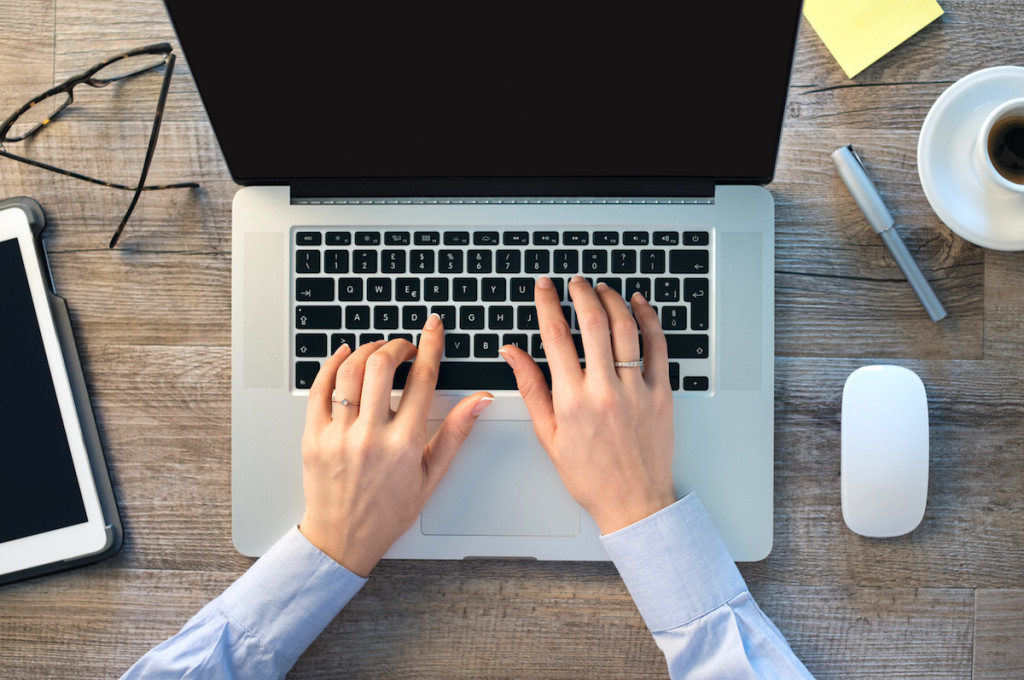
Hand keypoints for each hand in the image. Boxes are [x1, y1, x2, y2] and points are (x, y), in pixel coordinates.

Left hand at [299, 314, 492, 576]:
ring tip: (377, 351)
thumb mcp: (431, 476)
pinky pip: (319, 388)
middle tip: (404, 347)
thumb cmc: (389, 512)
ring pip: (350, 371)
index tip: (432, 327)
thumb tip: (479, 400)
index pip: (422, 379)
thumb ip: (455, 433)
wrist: (343, 539)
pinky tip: (345, 356)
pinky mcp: (313, 437)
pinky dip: (332, 364)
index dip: (431, 346)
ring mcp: (338, 435)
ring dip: (367, 350)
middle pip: (382, 365)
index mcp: (404, 444)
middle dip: (397, 346)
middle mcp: (371, 436)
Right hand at [499, 276, 675, 533]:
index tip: (543, 287)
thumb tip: (512, 353)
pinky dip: (649, 320)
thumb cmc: (590, 475)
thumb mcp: (548, 435)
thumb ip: (531, 388)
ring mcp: (637, 391)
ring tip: (603, 289)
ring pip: (626, 329)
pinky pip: (658, 347)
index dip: (547, 304)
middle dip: (581, 293)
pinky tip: (639, 306)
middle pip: (592, 323)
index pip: (555, 337)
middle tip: (575, 281)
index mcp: (572, 401)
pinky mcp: (662, 394)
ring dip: (613, 300)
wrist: (633, 502)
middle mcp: (604, 391)